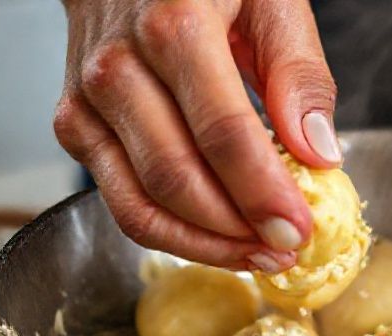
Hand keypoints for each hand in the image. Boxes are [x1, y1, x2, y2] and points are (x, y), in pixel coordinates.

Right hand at [53, 0, 340, 270]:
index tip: (298, 230)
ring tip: (255, 255)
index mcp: (175, 25)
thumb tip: (318, 154)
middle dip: (237, 230)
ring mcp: (87, 101)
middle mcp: (119, 68)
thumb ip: (299, 75)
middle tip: (285, 249)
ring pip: (141, 205)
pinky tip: (214, 238)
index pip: (223, 134)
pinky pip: (121, 201)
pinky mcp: (73, 126)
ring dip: (204, 245)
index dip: (263, 193)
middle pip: (178, 179)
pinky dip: (170, 232)